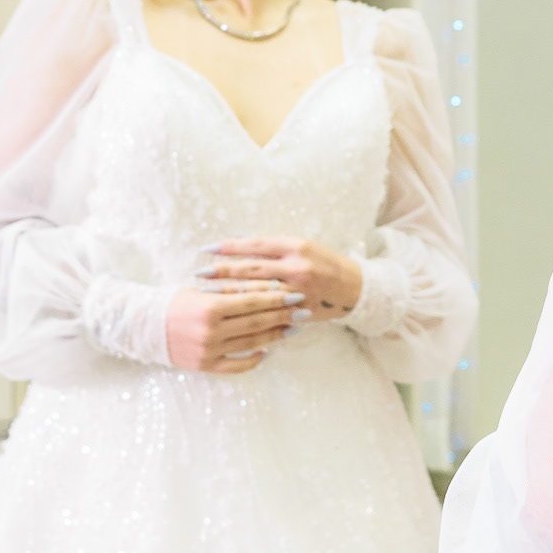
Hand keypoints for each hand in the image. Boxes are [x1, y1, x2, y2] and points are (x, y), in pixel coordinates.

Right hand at [166, 284, 303, 374]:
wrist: (145, 327)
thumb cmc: (175, 302)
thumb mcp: (202, 290)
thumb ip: (232, 289)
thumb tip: (266, 286)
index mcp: (211, 306)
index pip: (253, 302)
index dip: (277, 299)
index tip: (296, 295)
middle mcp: (212, 330)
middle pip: (256, 322)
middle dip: (283, 317)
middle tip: (303, 312)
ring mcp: (209, 350)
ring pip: (251, 342)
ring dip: (275, 336)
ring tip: (292, 329)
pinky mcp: (206, 366)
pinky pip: (236, 365)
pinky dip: (253, 359)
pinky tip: (266, 351)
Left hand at [196, 237, 363, 324]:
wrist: (353, 288)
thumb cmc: (324, 262)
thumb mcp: (302, 246)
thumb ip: (273, 246)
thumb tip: (239, 240)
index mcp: (296, 246)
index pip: (255, 245)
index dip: (230, 247)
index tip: (207, 248)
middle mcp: (296, 267)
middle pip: (251, 269)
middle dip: (222, 271)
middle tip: (199, 272)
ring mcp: (298, 290)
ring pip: (256, 292)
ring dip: (229, 291)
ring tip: (206, 292)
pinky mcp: (299, 310)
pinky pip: (268, 311)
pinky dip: (248, 310)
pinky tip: (231, 311)